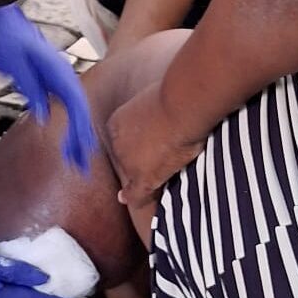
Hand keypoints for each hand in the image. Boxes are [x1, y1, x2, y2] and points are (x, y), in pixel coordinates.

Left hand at [0, 5, 97, 171]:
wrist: (2, 24)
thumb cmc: (7, 40)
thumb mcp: (14, 65)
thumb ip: (30, 89)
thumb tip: (42, 115)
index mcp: (58, 72)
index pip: (76, 104)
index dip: (81, 128)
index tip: (82, 149)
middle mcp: (64, 76)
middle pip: (80, 111)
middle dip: (83, 139)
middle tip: (83, 166)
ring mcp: (60, 79)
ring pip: (76, 112)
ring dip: (79, 136)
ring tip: (79, 160)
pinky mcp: (52, 83)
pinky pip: (67, 109)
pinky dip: (71, 127)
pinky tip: (70, 141)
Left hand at [105, 80, 206, 208]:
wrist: (181, 106)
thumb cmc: (172, 97)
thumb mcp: (151, 99)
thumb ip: (149, 112)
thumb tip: (160, 111)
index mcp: (116, 123)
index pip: (121, 142)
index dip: (134, 145)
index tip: (144, 146)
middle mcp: (117, 144)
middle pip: (126, 159)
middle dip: (140, 158)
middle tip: (160, 155)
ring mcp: (129, 163)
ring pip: (134, 176)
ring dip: (146, 176)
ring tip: (162, 172)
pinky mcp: (144, 177)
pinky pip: (136, 193)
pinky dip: (134, 198)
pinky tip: (130, 200)